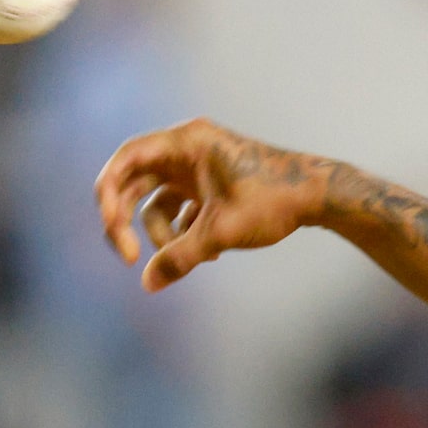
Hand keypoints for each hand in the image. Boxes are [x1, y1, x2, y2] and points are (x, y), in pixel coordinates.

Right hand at [94, 117, 328, 291]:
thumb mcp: (222, 232)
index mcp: (185, 142)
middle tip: (130, 259)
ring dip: (167, 236)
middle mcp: (186, 150)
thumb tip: (148, 284)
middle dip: (128, 222)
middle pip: (134, 184)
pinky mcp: (208, 188)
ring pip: (158, 204)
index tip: (113, 230)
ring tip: (198, 258)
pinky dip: (186, 235)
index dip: (108, 195)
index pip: (125, 160)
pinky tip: (212, 255)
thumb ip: (181, 257)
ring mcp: (196, 169)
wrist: (318, 196)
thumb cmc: (273, 202)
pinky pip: (180, 213)